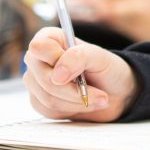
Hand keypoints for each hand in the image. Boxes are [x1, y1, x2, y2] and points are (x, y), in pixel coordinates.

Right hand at [23, 27, 137, 120]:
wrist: (113, 91)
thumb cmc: (106, 68)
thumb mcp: (100, 57)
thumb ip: (79, 57)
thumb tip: (56, 76)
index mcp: (51, 39)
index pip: (39, 47)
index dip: (56, 59)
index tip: (78, 69)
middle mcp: (38, 59)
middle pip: (44, 78)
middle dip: (74, 89)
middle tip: (100, 93)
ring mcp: (36, 81)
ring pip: (48, 98)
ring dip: (77, 101)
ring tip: (98, 97)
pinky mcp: (38, 101)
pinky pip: (49, 111)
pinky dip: (72, 109)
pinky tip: (85, 102)